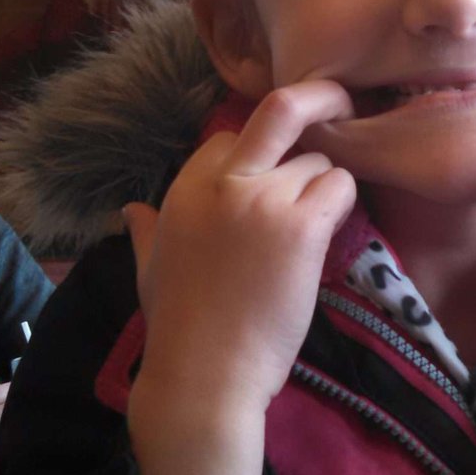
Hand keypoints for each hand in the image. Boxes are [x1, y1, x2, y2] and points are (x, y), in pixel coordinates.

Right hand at [124, 80, 358, 409]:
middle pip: (279, 110)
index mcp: (185, 187)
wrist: (205, 377)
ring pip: (320, 162)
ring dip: (323, 191)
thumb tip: (131, 211)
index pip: (233, 135)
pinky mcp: (301, 226)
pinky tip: (326, 237)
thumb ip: (147, 230)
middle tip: (344, 100)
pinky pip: (341, 187)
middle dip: (320, 97)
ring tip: (308, 235)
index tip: (277, 170)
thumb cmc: (179, 329)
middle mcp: (224, 183)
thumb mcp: (150, 268)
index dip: (261, 151)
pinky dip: (342, 206)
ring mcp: (263, 200)